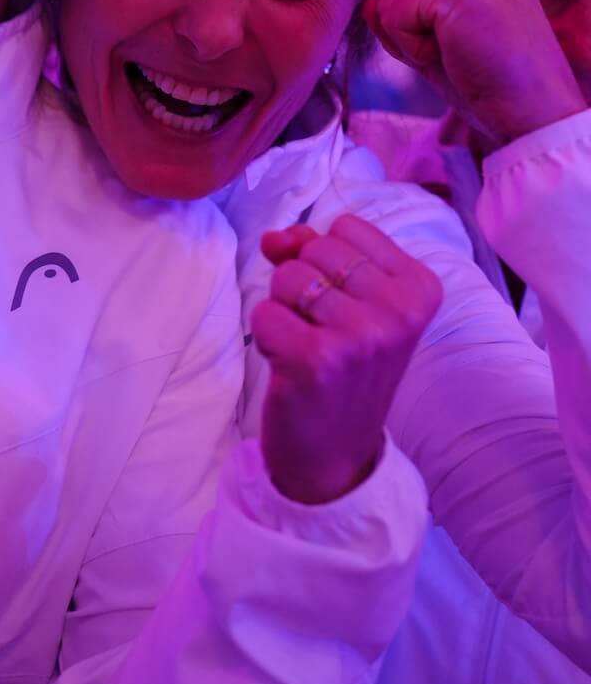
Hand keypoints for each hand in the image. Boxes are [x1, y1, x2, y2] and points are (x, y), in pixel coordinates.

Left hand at [253, 215, 441, 504]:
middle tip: (325, 332)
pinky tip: (292, 366)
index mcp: (420, 288)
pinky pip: (264, 312)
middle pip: (315, 247)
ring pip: (287, 276)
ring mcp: (360, 335)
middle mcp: (399, 310)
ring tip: (310, 347)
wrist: (337, 456)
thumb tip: (277, 238)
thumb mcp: (350, 303)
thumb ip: (313, 253)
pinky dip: (267, 335)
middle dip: (304, 283)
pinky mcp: (316, 359)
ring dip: (285, 310)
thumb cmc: (344, 369)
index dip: (328, 260)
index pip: (347, 227)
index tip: (348, 305)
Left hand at [364, 0, 583, 147]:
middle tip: (464, 50)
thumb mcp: (445, 36)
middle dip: (412, 28)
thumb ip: (412, 9)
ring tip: (462, 51)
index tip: (467, 42)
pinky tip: (455, 54)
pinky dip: (412, 48)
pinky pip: (392, 16)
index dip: (420, 23)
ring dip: (412, 39)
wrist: (534, 115)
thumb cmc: (496, 82)